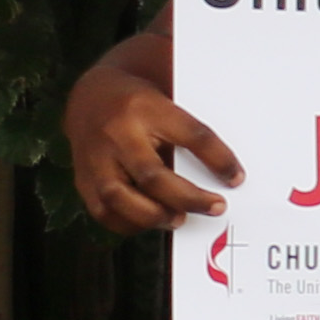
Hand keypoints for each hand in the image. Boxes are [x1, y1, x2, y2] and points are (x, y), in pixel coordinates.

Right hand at [67, 51, 234, 236]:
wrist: (91, 96)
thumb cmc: (140, 105)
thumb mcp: (168, 103)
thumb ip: (190, 134)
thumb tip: (228, 173)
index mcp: (147, 108)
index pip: (192, 135)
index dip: (218, 159)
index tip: (237, 178)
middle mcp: (117, 133)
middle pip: (151, 174)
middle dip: (186, 198)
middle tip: (215, 207)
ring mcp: (95, 157)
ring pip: (118, 196)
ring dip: (153, 216)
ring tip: (179, 219)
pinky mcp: (82, 176)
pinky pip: (101, 210)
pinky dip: (128, 223)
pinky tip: (149, 222)